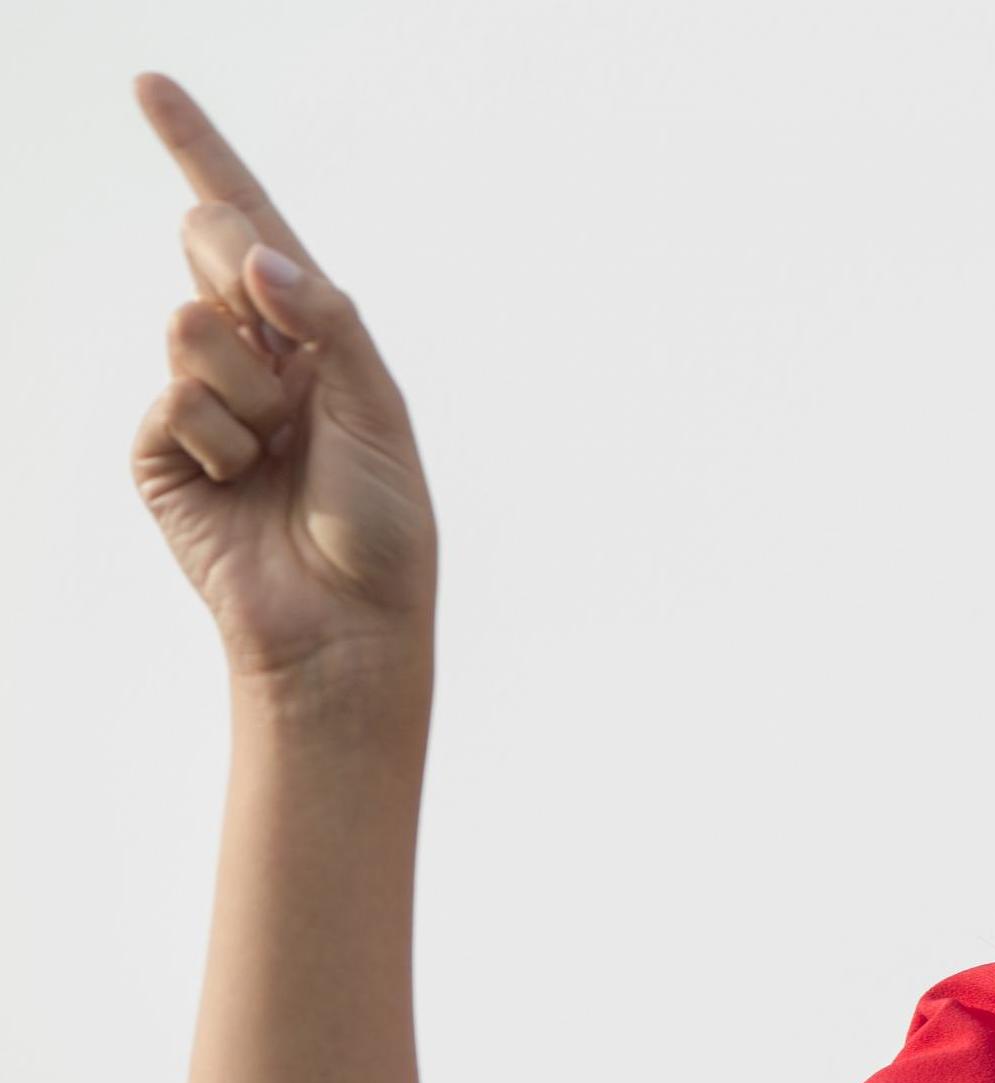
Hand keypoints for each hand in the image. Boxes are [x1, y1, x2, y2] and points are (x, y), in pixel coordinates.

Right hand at [127, 73, 437, 697]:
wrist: (346, 623)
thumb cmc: (381, 523)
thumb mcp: (376, 408)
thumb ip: (326, 322)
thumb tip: (261, 259)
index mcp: (316, 338)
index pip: (254, 231)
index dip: (202, 155)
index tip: (149, 84)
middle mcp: (259, 358)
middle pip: (216, 251)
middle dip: (244, 281)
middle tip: (283, 361)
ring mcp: (205, 401)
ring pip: (190, 326)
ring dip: (242, 386)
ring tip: (276, 450)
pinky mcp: (162, 451)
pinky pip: (170, 399)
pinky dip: (212, 437)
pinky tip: (239, 481)